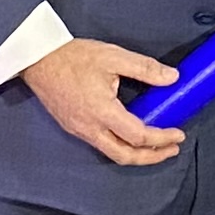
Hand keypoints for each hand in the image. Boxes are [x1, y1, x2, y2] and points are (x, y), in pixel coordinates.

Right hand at [25, 37, 185, 165]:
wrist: (36, 59)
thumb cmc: (72, 57)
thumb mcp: (113, 56)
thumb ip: (145, 68)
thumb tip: (172, 78)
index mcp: (102, 111)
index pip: (138, 136)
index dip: (161, 138)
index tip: (178, 135)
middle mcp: (90, 127)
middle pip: (125, 156)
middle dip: (152, 157)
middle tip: (171, 149)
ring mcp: (79, 130)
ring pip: (112, 153)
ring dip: (136, 154)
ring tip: (155, 147)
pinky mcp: (73, 127)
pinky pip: (101, 145)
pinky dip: (120, 146)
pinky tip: (129, 135)